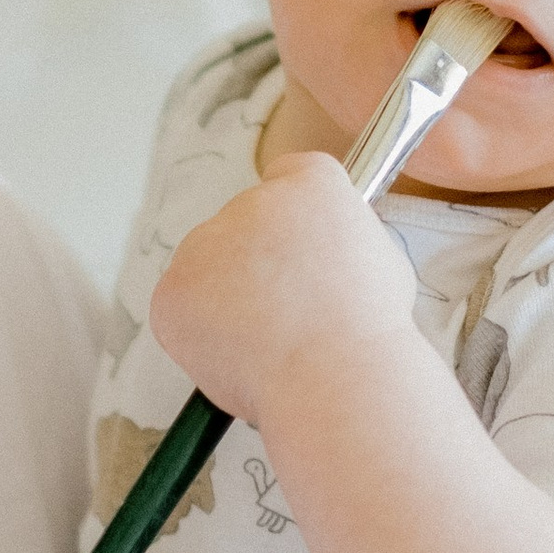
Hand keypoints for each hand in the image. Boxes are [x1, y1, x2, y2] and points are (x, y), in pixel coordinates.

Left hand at [149, 151, 415, 429]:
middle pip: (242, 228)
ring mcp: (204, 243)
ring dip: (226, 299)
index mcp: (312, 182)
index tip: (302, 256)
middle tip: (289, 315)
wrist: (334, 374)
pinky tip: (241, 354)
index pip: (290, 178)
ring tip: (271, 342)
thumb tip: (317, 257)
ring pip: (207, 270)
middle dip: (257, 267)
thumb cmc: (368, 331)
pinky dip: (200, 335)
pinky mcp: (171, 291)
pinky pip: (180, 310)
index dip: (297, 224)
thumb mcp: (382, 260)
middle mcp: (251, 200)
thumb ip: (339, 240)